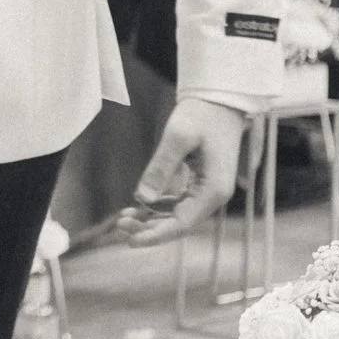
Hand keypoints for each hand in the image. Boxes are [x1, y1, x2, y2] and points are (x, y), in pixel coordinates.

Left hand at [116, 97, 245, 247]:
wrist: (219, 98)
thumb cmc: (201, 114)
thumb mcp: (177, 137)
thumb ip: (160, 168)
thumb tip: (143, 199)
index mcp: (214, 189)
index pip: (182, 223)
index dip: (156, 235)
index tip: (130, 240)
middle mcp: (214, 195)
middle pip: (179, 223)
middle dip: (149, 229)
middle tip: (119, 225)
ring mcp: (208, 190)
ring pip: (178, 215)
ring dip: (152, 220)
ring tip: (124, 218)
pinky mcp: (201, 182)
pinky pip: (178, 203)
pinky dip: (158, 207)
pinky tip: (138, 206)